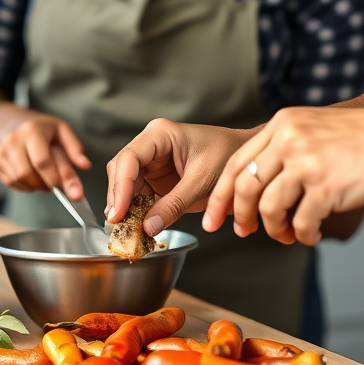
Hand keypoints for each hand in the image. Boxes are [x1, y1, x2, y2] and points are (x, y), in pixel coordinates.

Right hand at [0, 111, 91, 198]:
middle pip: (28, 173)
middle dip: (46, 184)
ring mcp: (2, 152)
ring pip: (19, 180)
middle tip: (57, 183)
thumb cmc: (43, 129)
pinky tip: (33, 176)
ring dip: (36, 186)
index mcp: (32, 130)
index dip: (55, 178)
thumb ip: (75, 148)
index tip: (69, 190)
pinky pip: (12, 183)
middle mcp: (13, 140)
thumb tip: (85, 165)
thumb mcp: (62, 131)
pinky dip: (26, 186)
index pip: (42, 161)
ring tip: (45, 176)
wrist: (13, 124)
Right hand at [105, 120, 256, 236]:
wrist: (245, 162)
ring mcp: (152, 162)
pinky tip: (136, 226)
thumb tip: (147, 227)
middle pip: (121, 171)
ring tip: (126, 230)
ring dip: (125, 207)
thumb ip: (174, 204)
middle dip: (118, 198)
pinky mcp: (157, 179)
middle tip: (119, 225)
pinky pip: (138, 196)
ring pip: (126, 185)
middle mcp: (151, 145)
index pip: (129, 158)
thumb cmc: (228, 157)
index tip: (118, 213)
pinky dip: (135, 211)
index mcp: (160, 134)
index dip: (120, 186)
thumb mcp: (203, 181)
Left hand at [203, 104, 363, 246]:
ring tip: (288, 234)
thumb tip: (260, 186)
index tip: (213, 217)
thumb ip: (287, 147)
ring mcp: (307, 164)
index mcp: (283, 125)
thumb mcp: (315, 127)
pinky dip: (303, 235)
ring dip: (275, 229)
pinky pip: (301, 223)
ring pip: (270, 208)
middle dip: (240, 216)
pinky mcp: (326, 187)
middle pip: (246, 187)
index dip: (222, 195)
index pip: (237, 163)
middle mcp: (289, 140)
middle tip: (243, 232)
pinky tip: (312, 233)